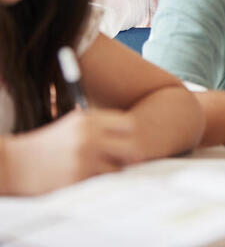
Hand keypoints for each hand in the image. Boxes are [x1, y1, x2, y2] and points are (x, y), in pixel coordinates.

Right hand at [4, 109, 141, 194]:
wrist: (15, 163)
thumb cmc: (48, 144)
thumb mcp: (73, 125)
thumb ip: (101, 126)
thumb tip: (133, 138)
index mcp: (87, 120)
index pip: (128, 125)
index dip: (129, 135)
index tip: (124, 142)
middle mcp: (88, 136)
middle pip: (130, 146)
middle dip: (130, 155)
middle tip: (125, 161)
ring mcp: (83, 158)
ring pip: (119, 168)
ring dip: (115, 171)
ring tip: (103, 170)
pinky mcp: (76, 178)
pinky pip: (102, 182)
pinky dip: (100, 182)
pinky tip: (89, 178)